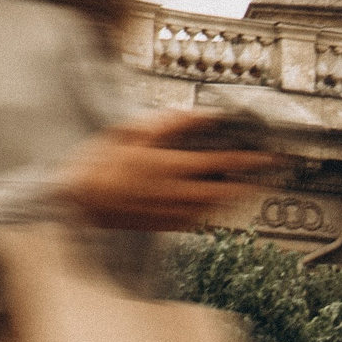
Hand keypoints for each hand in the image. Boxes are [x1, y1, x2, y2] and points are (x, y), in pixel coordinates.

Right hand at [59, 108, 276, 231]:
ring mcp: (166, 213)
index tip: (268, 157)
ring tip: (249, 189)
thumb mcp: (129, 132)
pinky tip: (217, 206)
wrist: (73, 199)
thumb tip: (200, 115)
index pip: (219, 163)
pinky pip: (194, 222)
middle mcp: (171, 193)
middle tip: (266, 177)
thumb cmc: (97, 162)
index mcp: (165, 166)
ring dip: (235, 200)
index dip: (248, 161)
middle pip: (224, 192)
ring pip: (213, 209)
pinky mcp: (159, 226)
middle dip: (249, 185)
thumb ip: (168, 123)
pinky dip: (211, 213)